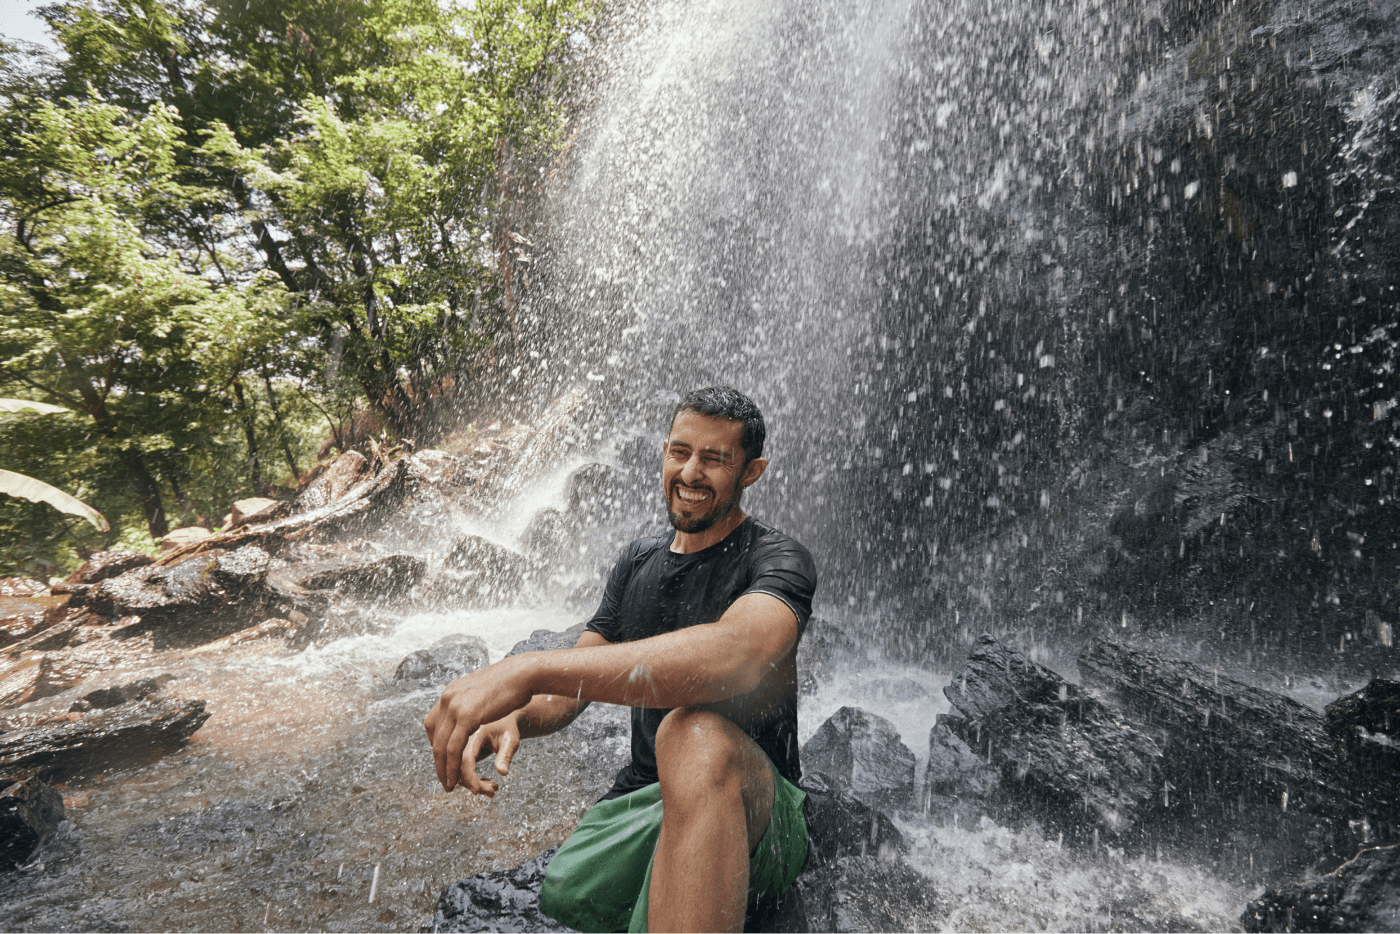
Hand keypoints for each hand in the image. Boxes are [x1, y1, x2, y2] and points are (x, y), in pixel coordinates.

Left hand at [423, 656, 533, 792]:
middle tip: (444, 777)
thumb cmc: (512, 681)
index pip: (432, 722)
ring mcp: (455, 706)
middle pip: (434, 735)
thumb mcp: (486, 689)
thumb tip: (476, 701)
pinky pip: (453, 747)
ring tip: (449, 784)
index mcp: (451, 691)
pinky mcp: (466, 716)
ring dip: (443, 768)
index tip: (445, 758)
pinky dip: (452, 765)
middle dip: (437, 759)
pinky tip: (457, 778)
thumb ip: (475, 699)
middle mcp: (448, 698)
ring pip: (441, 744)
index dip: (436, 743)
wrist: (524, 673)